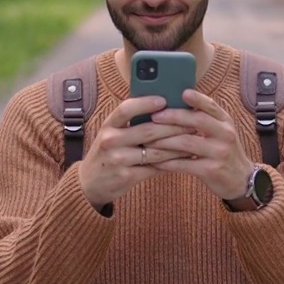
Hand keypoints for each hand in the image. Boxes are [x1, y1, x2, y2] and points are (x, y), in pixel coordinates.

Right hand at [78, 96, 195, 209]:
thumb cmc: (107, 153)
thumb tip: (162, 107)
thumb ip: (130, 123)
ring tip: (193, 139)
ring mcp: (118, 160)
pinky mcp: (127, 176)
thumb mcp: (112, 134)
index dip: (145, 103)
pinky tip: (184, 158)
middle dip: (173, 126)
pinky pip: (155, 168)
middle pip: (148, 130)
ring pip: (155, 151)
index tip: (164, 99)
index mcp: (108, 125)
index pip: (126, 109)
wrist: (90, 183)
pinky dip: (172, 162)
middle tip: (192, 121)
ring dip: (178, 146)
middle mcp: (111, 141)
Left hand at [146, 90, 253, 200]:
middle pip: (197, 120)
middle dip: (173, 117)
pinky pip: (184, 164)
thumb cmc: (224, 152)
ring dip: (164, 141)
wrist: (242, 180)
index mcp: (225, 122)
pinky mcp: (211, 170)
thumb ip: (205, 119)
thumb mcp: (221, 132)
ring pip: (186, 142)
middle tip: (154, 116)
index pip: (211, 105)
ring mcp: (219, 153)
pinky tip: (154, 162)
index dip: (196, 98)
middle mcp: (225, 134)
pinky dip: (167, 163)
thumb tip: (177, 105)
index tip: (182, 92)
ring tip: (147, 140)